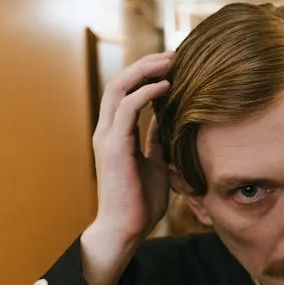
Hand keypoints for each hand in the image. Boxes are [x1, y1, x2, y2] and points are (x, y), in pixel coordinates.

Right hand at [80, 52, 173, 284]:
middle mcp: (107, 129)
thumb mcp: (155, 163)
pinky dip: (146, 93)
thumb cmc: (139, 202)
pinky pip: (127, 109)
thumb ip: (156, 140)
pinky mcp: (114, 146)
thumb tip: (168, 121)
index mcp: (115, 132)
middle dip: (147, 64)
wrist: (124, 230)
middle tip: (175, 54)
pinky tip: (166, 87)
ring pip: (119, 87)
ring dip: (146, 71)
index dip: (147, 73)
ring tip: (171, 61)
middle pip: (120, 81)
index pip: (126, 90)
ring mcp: (107, 136)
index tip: (174, 65)